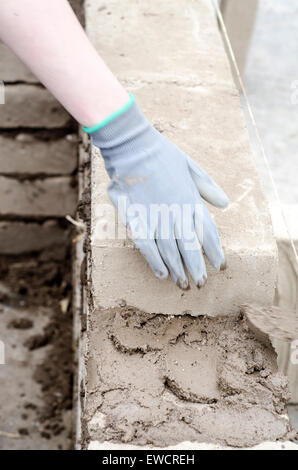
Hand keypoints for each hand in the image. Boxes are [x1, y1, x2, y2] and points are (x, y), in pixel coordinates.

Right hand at [90, 95, 228, 288]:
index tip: (221, 266)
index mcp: (191, 200)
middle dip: (197, 267)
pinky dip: (155, 261)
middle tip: (200, 284)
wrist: (133, 146)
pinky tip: (161, 274)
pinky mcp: (137, 217)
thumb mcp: (190, 166)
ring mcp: (156, 216)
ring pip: (170, 249)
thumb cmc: (162, 154)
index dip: (216, 251)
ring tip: (183, 284)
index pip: (208, 232)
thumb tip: (224, 204)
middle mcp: (176, 211)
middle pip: (191, 246)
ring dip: (178, 268)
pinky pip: (147, 245)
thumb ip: (207, 186)